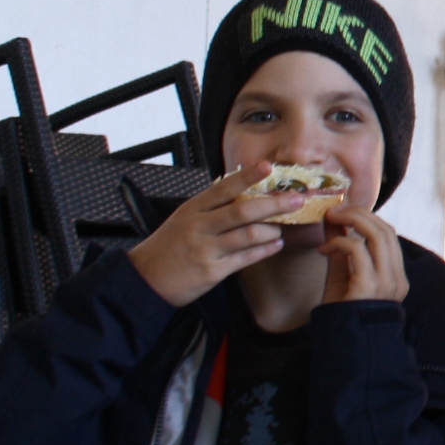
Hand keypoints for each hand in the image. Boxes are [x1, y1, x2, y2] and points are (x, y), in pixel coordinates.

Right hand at [126, 164, 314, 308]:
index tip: (268, 166)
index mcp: (193, 208)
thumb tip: (244, 190)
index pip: (224, 187)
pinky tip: (276, 245)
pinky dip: (265, 250)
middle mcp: (200, 226)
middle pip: (243, 211)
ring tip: (282, 227)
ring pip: (249, 235)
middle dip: (274, 204)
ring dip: (272, 230)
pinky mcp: (212, 271)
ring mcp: (206, 249)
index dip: (247, 176)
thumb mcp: (184, 218)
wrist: (146, 278)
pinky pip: (246, 258)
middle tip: (297, 199)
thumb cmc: (169, 245)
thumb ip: (211, 206)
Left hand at [319, 197, 409, 306]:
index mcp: (395, 276)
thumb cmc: (341, 312)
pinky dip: (339, 242)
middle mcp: (396, 278)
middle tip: (335, 210)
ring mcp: (386, 282)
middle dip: (359, 214)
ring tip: (331, 219)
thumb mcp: (342, 273)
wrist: (340, 344)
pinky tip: (325, 249)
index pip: (389, 236)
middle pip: (385, 230)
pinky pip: (357, 250)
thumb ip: (341, 247)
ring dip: (352, 220)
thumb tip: (333, 220)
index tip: (343, 213)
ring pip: (377, 235)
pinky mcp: (369, 286)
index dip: (367, 218)